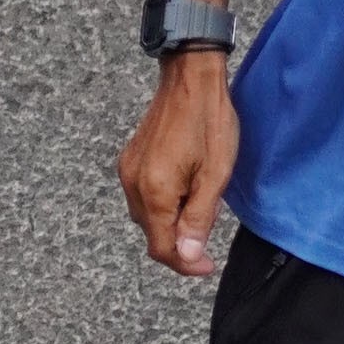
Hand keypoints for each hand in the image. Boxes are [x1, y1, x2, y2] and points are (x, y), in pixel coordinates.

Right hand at [118, 54, 238, 275]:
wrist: (190, 78)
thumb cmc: (209, 121)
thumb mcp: (215, 174)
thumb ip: (199, 218)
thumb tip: (187, 256)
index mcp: (155, 191)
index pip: (162, 248)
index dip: (185, 264)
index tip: (207, 265)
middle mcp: (133, 184)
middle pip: (152, 235)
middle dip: (180, 242)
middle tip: (210, 227)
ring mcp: (128, 172)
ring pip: (147, 218)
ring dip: (172, 222)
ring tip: (200, 201)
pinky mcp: (130, 161)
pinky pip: (143, 198)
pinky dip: (163, 205)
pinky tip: (185, 188)